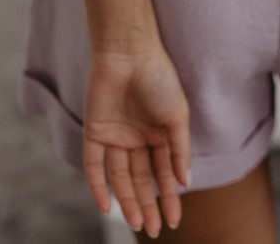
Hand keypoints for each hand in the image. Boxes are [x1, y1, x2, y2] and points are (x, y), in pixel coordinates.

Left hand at [83, 46, 191, 235]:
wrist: (129, 52)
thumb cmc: (159, 78)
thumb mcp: (177, 116)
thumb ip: (180, 150)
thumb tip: (185, 182)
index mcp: (159, 133)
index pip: (164, 172)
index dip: (169, 197)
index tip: (174, 221)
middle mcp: (137, 138)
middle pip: (141, 179)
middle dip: (148, 205)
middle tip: (155, 230)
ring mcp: (115, 136)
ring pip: (120, 177)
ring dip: (128, 201)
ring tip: (138, 224)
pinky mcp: (94, 131)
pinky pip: (94, 165)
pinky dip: (98, 187)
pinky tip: (107, 207)